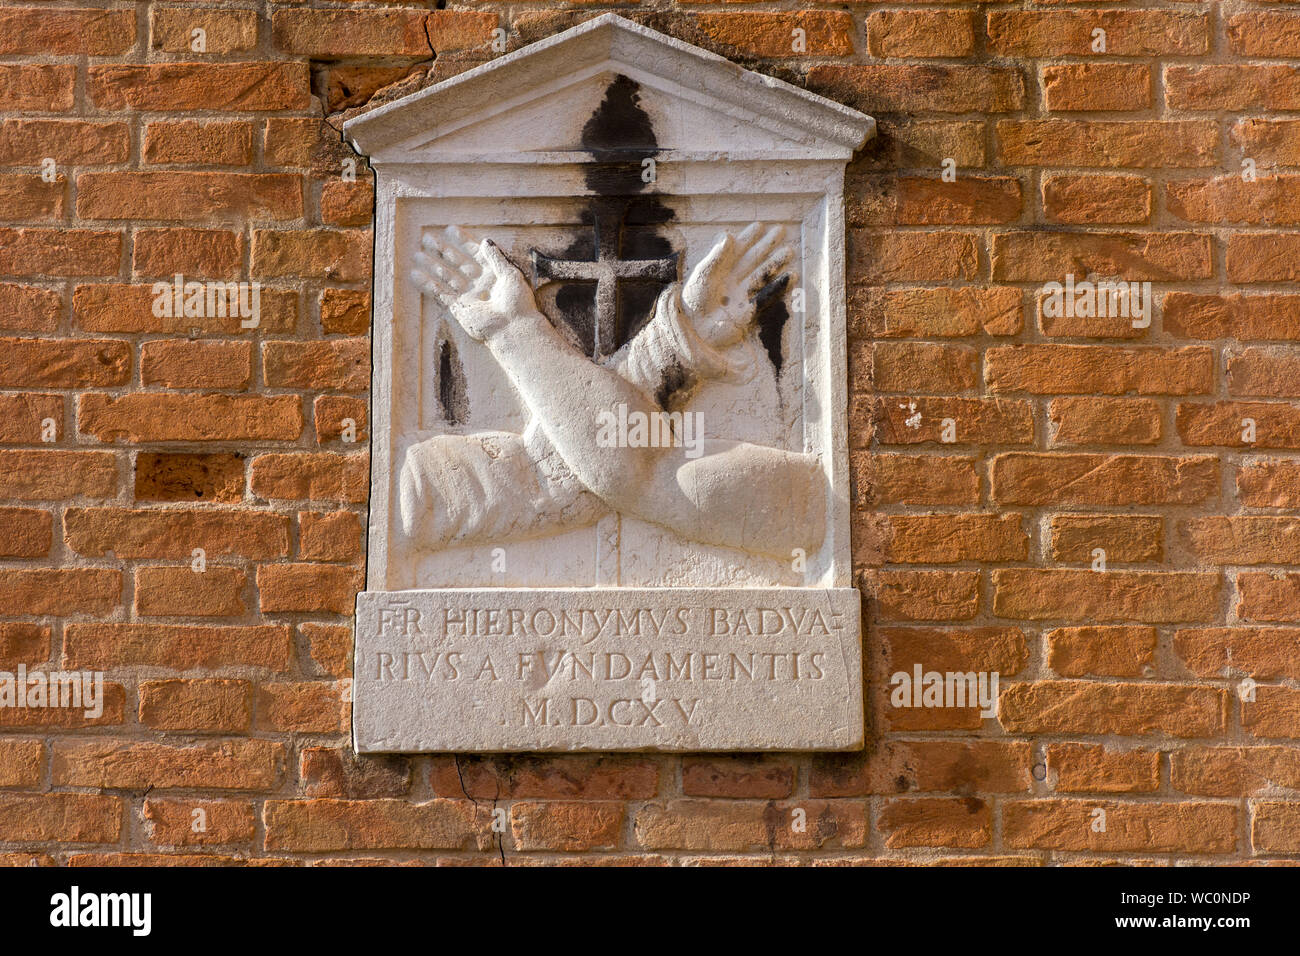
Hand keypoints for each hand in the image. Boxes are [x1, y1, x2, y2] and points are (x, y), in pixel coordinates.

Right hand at [411, 227, 537, 342]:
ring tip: (417, 255)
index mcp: (492, 273)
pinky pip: (440, 294)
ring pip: (445, 277)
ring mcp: (467, 295)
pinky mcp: (458, 308)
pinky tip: (416, 275)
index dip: (462, 241)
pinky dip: (428, 285)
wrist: (514, 328)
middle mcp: (478, 283)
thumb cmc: (518, 303)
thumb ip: (496, 258)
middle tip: (426, 238)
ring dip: (431, 266)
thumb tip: (485, 240)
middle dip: (442, 251)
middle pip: (456, 263)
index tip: (449, 229)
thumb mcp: (511, 275)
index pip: (474, 253)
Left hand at [681, 224, 794, 347]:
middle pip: (753, 259)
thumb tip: (728, 234)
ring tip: (789, 251)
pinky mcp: (748, 311)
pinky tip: (790, 276)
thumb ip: (716, 256)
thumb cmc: (693, 302)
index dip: (747, 237)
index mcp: (719, 271)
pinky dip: (778, 286)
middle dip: (766, 245)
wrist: (695, 329)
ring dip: (775, 263)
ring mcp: (741, 295)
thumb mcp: (703, 275)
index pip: (736, 250)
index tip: (760, 225)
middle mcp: (732, 280)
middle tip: (781, 230)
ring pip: (761, 275)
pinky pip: (766, 296)